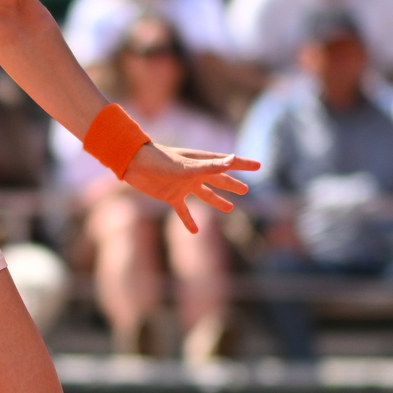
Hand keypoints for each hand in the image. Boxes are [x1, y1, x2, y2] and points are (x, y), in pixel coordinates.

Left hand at [120, 142, 256, 235]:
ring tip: (229, 208)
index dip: (243, 165)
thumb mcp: (186, 166)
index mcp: (201, 163)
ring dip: (217, 201)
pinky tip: (195, 231)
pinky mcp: (170, 196)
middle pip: (218, 180)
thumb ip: (209, 166)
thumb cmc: (159, 161)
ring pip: (204, 195)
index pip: (227, 163)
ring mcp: (183, 185)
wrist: (133, 164)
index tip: (259, 166)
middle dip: (231, 184)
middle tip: (245, 190)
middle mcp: (194, 173)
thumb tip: (232, 160)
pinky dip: (189, 220)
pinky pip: (183, 211)